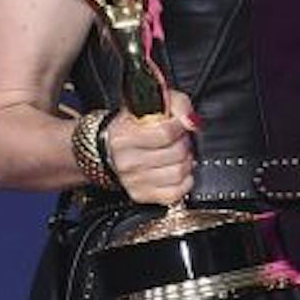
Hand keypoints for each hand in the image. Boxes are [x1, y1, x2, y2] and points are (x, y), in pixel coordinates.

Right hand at [107, 89, 196, 205]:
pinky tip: (176, 169)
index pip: (165, 133)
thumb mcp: (151, 104)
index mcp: (123, 137)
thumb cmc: (132, 126)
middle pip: (175, 154)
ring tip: (178, 154)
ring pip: (178, 173)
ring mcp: (133, 181)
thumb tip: (191, 121)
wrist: (108, 147)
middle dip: (185, 143)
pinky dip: (184, 181)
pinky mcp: (142, 195)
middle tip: (180, 139)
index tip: (180, 123)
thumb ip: (176, 105)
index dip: (180, 126)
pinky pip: (176, 192)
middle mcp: (126, 161)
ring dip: (186, 162)